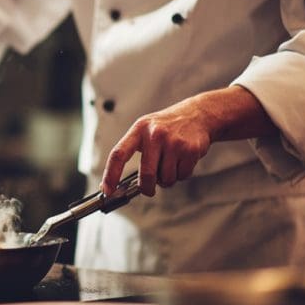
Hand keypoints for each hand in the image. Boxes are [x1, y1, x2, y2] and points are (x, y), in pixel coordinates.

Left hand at [100, 87, 276, 196]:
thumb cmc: (166, 126)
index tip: (107, 190)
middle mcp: (155, 134)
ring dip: (167, 179)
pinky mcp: (190, 150)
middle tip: (148, 189)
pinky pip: (182, 176)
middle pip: (146, 175)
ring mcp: (174, 142)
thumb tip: (119, 183)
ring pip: (166, 179)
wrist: (197, 114)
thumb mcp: (145, 129)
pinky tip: (182, 160)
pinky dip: (181, 174)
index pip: (119, 154)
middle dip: (147, 188)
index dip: (111, 174)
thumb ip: (133, 151)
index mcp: (139, 129)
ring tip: (170, 163)